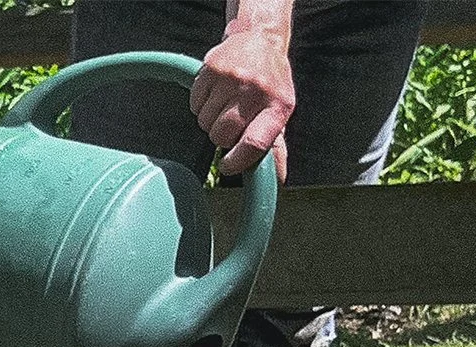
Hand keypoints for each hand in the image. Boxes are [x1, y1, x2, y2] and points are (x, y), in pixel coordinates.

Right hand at [191, 24, 293, 180]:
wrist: (259, 39)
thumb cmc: (271, 81)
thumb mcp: (280, 110)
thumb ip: (275, 146)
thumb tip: (276, 178)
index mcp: (277, 106)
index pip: (254, 143)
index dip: (237, 162)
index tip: (228, 166)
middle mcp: (255, 91)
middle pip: (222, 136)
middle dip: (222, 137)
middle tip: (230, 124)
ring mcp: (232, 79)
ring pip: (205, 123)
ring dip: (210, 121)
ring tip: (224, 105)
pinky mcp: (211, 71)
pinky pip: (195, 106)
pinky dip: (201, 106)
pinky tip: (215, 95)